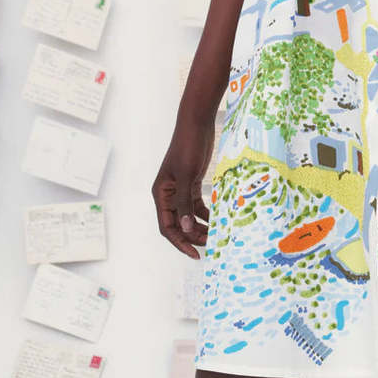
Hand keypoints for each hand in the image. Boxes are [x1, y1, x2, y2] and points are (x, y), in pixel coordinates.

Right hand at [152, 116, 214, 258]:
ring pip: (188, 216)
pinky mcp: (191, 183)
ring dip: (200, 226)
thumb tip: (185, 229)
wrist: (197, 123)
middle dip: (193, 236)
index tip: (195, 254)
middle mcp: (168, 194)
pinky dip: (205, 213)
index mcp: (161, 194)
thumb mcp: (186, 175)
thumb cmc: (189, 147)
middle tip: (213, 243)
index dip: (180, 242)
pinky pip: (196, 205)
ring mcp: (180, 189)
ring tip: (217, 234)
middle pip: (178, 224)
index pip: (167, 227)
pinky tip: (217, 219)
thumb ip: (184, 202)